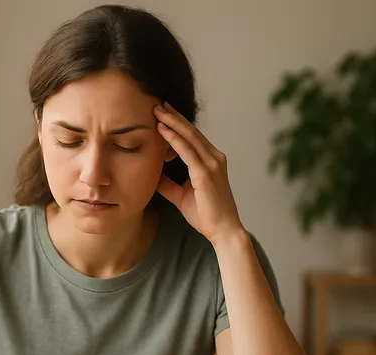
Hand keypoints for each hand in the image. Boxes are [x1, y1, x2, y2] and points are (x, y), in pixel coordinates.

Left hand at [153, 102, 244, 245]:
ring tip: (157, 110)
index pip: (192, 137)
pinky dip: (174, 139)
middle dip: (174, 116)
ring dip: (172, 122)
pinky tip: (163, 130)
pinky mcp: (206, 173)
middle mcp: (214, 158)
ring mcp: (212, 164)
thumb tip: (152, 175)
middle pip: (191, 131)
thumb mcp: (181, 195)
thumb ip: (168, 183)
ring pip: (189, 136)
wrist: (223, 230)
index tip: (163, 113)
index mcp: (211, 161)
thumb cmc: (206, 215)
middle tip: (158, 103)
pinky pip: (187, 151)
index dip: (178, 124)